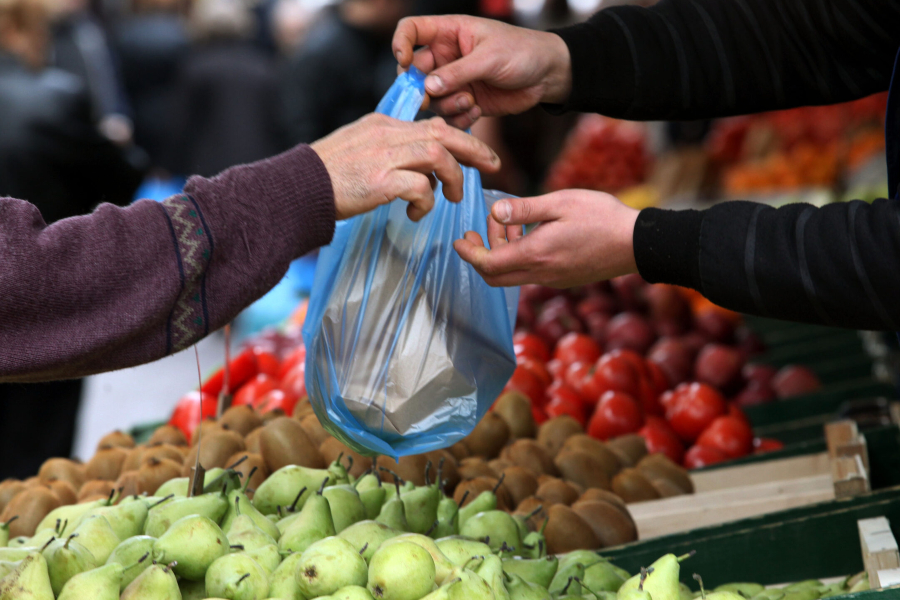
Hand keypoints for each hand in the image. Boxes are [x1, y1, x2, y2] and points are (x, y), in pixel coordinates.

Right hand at [311, 113, 499, 220]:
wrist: (296, 189)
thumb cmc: (327, 177)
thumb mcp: (360, 150)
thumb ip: (389, 150)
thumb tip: (421, 169)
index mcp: (383, 125)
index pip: (432, 124)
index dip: (460, 137)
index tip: (476, 152)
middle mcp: (387, 135)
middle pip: (443, 133)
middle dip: (474, 148)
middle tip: (493, 165)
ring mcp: (384, 157)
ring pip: (437, 156)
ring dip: (453, 179)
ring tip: (452, 198)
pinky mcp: (380, 181)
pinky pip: (420, 187)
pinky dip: (426, 202)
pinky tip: (416, 214)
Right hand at [392, 15, 571, 127]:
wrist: (547, 75)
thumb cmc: (522, 52)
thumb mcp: (490, 58)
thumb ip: (458, 72)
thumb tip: (428, 86)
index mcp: (448, 33)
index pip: (411, 31)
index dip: (400, 44)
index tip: (404, 62)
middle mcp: (446, 57)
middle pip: (414, 73)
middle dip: (421, 89)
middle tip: (430, 99)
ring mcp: (454, 81)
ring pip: (432, 98)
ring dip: (446, 105)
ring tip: (470, 103)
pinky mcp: (465, 102)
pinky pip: (448, 116)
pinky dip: (458, 119)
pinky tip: (477, 112)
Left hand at [454, 190, 638, 287]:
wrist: (637, 244)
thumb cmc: (602, 217)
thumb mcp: (560, 203)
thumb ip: (524, 209)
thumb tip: (495, 212)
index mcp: (536, 255)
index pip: (488, 264)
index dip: (468, 253)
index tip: (458, 240)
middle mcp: (541, 274)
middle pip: (495, 277)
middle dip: (480, 255)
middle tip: (477, 231)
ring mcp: (553, 280)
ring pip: (513, 274)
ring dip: (502, 252)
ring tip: (510, 223)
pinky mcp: (563, 279)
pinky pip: (531, 273)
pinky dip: (520, 256)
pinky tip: (530, 233)